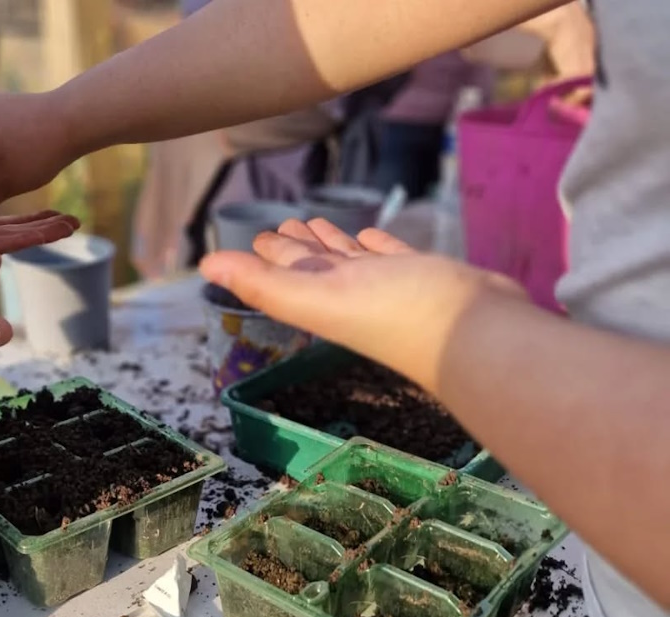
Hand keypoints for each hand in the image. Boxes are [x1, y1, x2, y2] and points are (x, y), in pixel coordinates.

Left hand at [199, 218, 527, 392]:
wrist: (474, 331)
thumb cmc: (396, 312)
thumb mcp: (317, 295)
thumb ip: (261, 283)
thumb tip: (203, 266)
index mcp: (323, 297)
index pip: (287, 271)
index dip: (268, 255)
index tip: (257, 235)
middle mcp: (351, 292)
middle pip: (316, 263)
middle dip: (298, 245)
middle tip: (282, 224)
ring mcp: (389, 286)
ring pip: (352, 259)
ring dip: (334, 243)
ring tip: (320, 223)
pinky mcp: (423, 277)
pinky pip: (392, 257)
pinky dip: (378, 245)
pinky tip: (374, 235)